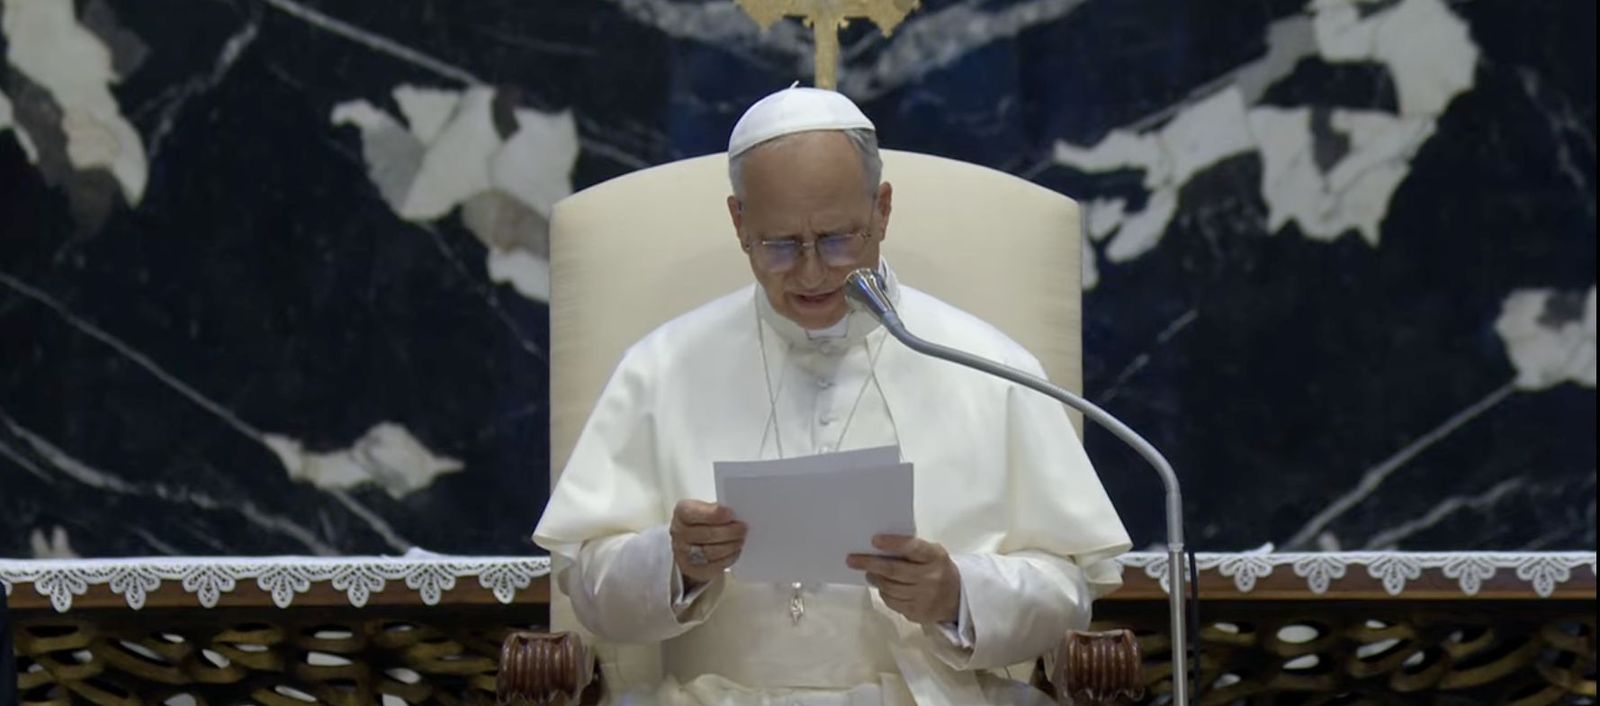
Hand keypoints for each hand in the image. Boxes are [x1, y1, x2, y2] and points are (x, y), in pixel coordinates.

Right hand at [670, 500, 746, 586]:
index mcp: (682, 512)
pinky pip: (714, 566)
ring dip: (731, 546)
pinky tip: (735, 551)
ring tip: (740, 540)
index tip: (730, 514)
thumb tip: (737, 514)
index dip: (714, 514)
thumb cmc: (701, 522)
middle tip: (743, 528)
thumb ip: (716, 510)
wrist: (689, 543)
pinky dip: (728, 558)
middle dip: (729, 532)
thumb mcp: (704, 508)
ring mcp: (683, 553)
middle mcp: (679, 532)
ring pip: (711, 552)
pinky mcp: (692, 569)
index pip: (693, 513)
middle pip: (706, 534)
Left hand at [847, 535, 961, 624]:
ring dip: (875, 579)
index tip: (873, 540)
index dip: (893, 544)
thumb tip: (878, 546)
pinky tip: (882, 586)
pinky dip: (883, 593)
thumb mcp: (932, 554)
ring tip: (868, 573)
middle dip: (870, 564)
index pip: (912, 548)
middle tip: (852, 560)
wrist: (958, 598)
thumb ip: (912, 549)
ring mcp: (924, 598)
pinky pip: (892, 602)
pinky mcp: (917, 613)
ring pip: (890, 588)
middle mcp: (931, 578)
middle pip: (894, 571)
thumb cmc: (938, 569)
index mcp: (936, 557)